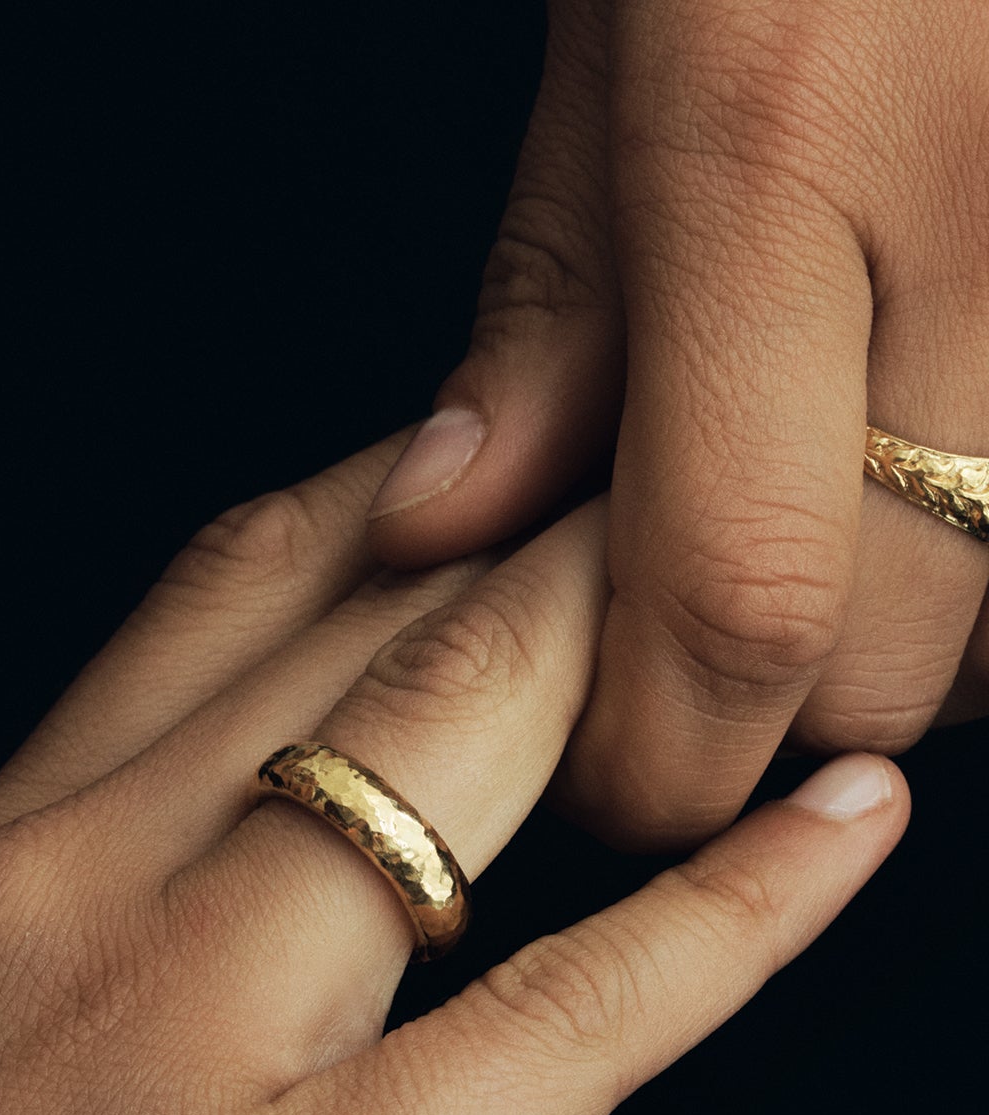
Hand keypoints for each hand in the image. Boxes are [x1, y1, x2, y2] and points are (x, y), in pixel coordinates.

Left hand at [367, 0, 988, 848]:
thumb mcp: (620, 42)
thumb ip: (544, 309)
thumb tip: (447, 529)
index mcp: (772, 145)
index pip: (739, 596)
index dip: (668, 753)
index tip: (609, 773)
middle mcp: (982, 216)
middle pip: (892, 658)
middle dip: (767, 726)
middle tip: (680, 676)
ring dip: (902, 660)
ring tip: (810, 566)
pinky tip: (930, 505)